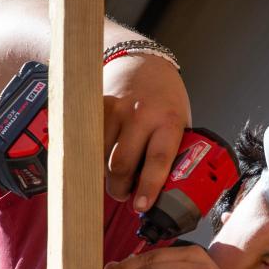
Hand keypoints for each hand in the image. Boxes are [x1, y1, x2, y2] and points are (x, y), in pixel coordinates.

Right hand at [102, 55, 190, 211]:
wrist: (144, 63)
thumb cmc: (165, 100)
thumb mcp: (179, 124)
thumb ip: (172, 153)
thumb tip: (165, 190)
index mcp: (168, 121)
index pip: (158, 160)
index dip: (148, 187)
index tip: (141, 205)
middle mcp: (141, 115)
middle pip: (122, 165)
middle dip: (120, 188)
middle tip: (125, 195)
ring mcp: (116, 110)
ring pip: (101, 157)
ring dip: (105, 174)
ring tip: (115, 175)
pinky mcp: (97, 107)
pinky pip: (89, 141)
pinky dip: (93, 155)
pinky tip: (101, 156)